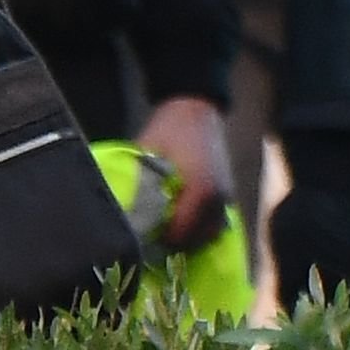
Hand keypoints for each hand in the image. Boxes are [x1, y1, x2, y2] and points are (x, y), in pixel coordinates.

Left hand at [139, 94, 231, 251]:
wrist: (196, 106)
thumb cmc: (169, 129)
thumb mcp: (147, 156)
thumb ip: (139, 186)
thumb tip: (122, 216)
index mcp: (200, 189)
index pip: (180, 232)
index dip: (159, 241)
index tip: (141, 242)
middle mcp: (218, 196)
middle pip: (197, 237)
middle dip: (175, 243)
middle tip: (151, 241)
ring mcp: (226, 194)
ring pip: (209, 231)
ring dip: (190, 237)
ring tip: (166, 234)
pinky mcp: (227, 190)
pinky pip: (216, 220)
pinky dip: (200, 226)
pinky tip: (182, 222)